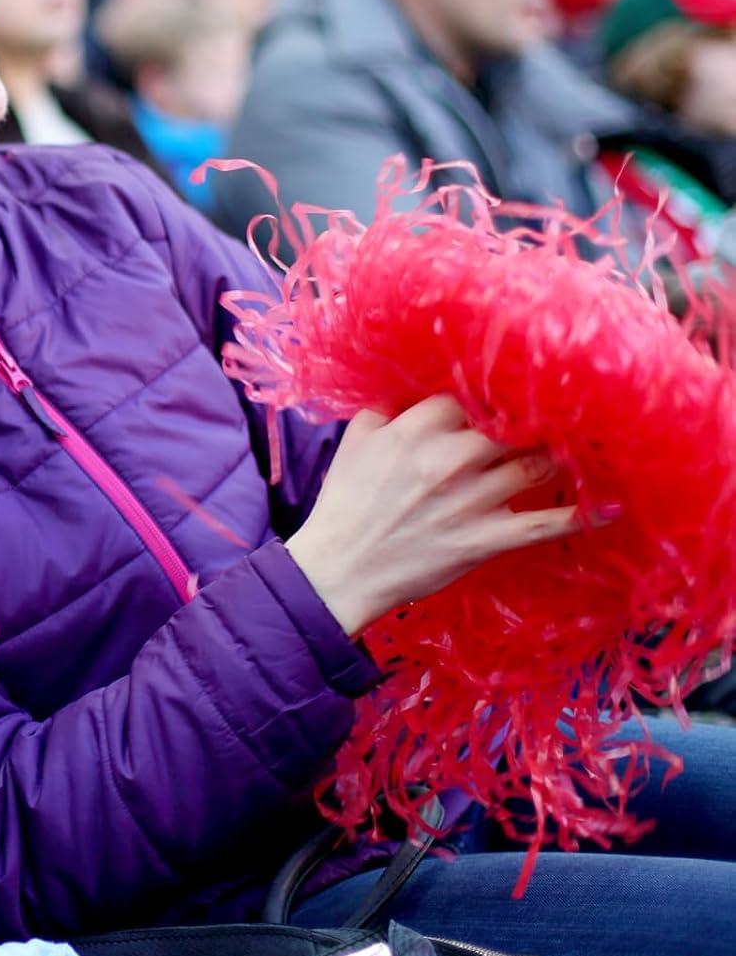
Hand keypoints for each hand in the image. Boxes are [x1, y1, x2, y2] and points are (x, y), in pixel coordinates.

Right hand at [285, 394, 581, 636]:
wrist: (341, 567)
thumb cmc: (346, 501)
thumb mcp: (357, 441)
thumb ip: (389, 409)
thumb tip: (417, 387)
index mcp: (416, 430)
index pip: (471, 395)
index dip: (494, 392)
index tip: (512, 390)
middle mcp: (450, 459)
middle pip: (515, 424)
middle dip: (540, 417)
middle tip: (567, 410)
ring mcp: (473, 501)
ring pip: (536, 466)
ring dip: (566, 455)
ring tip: (589, 444)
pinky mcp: (486, 539)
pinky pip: (543, 525)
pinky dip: (582, 516)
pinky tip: (613, 505)